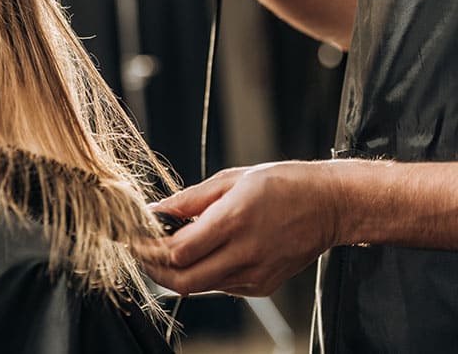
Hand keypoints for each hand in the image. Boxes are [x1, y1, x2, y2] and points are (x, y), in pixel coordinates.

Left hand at [134, 162, 340, 296]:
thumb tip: (158, 210)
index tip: (136, 239)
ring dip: (177, 274)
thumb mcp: (232, 179)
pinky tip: (202, 255)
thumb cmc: (283, 184)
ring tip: (167, 252)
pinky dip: (203, 274)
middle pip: (184, 281)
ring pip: (200, 287)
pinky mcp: (263, 285)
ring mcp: (255, 273)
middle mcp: (245, 252)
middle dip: (155, 272)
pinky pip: (221, 286)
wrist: (330, 205)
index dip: (150, 249)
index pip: (178, 251)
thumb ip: (190, 199)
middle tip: (143, 255)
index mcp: (234, 221)